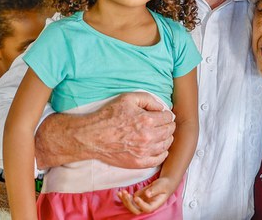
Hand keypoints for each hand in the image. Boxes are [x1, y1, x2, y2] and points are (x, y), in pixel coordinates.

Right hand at [35, 92, 174, 169]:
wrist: (91, 136)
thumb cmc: (108, 116)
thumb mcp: (128, 99)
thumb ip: (148, 99)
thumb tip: (161, 107)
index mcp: (147, 120)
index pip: (168, 118)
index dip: (167, 115)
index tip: (163, 115)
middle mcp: (148, 137)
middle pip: (169, 131)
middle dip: (169, 126)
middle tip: (164, 124)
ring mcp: (144, 152)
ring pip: (166, 145)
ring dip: (167, 138)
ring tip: (162, 135)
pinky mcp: (138, 163)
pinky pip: (158, 160)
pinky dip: (162, 154)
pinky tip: (159, 148)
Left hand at [118, 176, 174, 214]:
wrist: (163, 184)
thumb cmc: (165, 185)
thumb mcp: (162, 186)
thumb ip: (155, 190)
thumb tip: (147, 194)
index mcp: (154, 205)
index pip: (147, 209)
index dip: (141, 205)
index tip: (136, 197)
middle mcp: (147, 206)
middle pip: (136, 210)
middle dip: (130, 204)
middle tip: (126, 194)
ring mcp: (141, 203)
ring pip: (131, 206)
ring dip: (125, 200)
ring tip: (121, 192)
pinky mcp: (137, 198)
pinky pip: (129, 200)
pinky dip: (123, 197)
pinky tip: (119, 193)